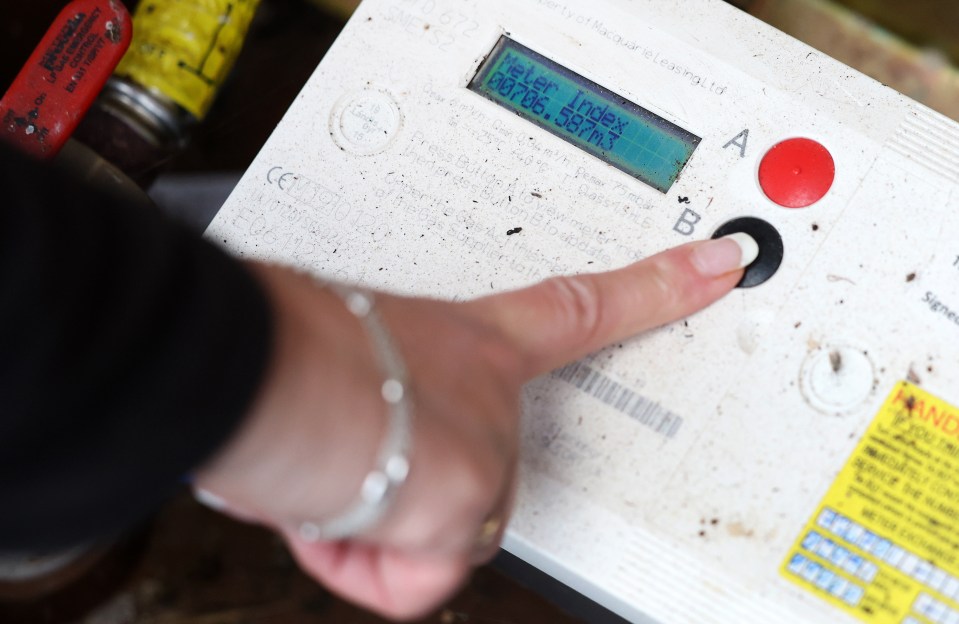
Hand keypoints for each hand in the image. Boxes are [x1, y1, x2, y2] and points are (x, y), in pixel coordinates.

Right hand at [193, 235, 754, 619]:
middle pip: (475, 472)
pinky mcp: (465, 517)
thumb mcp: (342, 341)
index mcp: (479, 337)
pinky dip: (358, 560)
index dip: (656, 288)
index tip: (714, 268)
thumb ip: (366, 371)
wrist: (274, 381)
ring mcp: (488, 458)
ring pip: (432, 528)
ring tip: (338, 467)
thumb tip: (339, 400)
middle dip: (409, 480)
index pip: (585, 305)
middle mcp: (495, 399)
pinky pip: (408, 576)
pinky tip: (342, 513)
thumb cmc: (290, 351)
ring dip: (371, 515)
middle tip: (361, 444)